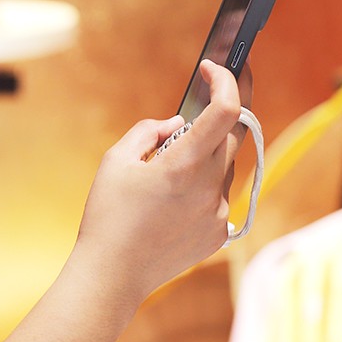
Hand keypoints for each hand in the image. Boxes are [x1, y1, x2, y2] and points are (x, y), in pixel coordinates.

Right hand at [75, 60, 242, 301]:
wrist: (113, 275)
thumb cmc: (108, 215)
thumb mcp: (116, 160)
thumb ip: (149, 132)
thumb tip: (177, 124)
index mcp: (184, 166)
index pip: (227, 111)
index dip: (226, 81)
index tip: (211, 66)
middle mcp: (210, 189)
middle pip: (233, 135)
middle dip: (222, 110)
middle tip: (208, 90)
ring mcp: (219, 213)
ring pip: (223, 166)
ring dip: (205, 152)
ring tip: (167, 164)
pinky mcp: (219, 232)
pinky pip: (218, 195)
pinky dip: (201, 183)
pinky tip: (170, 198)